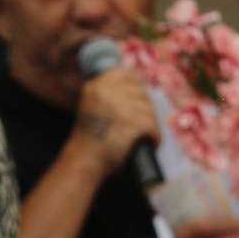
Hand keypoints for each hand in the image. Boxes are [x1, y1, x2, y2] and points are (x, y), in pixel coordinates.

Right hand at [70, 64, 162, 178]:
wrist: (84, 163)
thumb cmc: (89, 141)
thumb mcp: (92, 107)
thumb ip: (108, 95)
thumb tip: (136, 86)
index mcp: (96, 86)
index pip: (125, 74)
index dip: (134, 87)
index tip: (135, 101)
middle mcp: (108, 91)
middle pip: (140, 92)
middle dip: (143, 109)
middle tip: (139, 125)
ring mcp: (122, 106)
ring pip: (148, 109)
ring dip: (149, 124)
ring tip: (144, 136)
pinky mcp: (134, 122)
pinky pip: (153, 125)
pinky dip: (154, 136)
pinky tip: (151, 143)